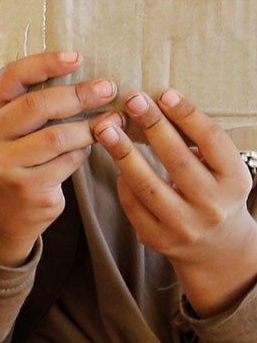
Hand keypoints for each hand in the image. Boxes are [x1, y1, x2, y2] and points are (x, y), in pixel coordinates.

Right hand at [0, 51, 110, 266]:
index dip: (46, 63)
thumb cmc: (10, 161)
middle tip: (108, 89)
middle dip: (80, 95)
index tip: (77, 58)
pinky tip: (86, 150)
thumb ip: (23, 100)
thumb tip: (78, 68)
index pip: (10, 77)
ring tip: (109, 121)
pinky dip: (82, 153)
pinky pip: (67, 161)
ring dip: (90, 127)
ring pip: (58, 136)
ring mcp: (1, 168)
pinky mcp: (25, 189)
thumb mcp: (3, 129)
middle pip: (37, 105)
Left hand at [94, 89, 256, 316]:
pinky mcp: (159, 239)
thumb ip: (203, 148)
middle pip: (177, 160)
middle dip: (153, 127)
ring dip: (124, 154)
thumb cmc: (217, 195)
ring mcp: (184, 225)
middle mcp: (212, 203)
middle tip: (132, 101)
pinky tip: (116, 165)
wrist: (217, 248)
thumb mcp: (224, 170)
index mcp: (234, 179)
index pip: (212, 140)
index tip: (165, 93)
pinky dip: (123, 184)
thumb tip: (164, 113)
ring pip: (149, 186)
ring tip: (108, 130)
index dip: (188, 115)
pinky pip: (134, 207)